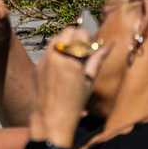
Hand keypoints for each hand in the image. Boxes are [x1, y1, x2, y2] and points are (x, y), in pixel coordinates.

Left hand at [32, 26, 108, 143]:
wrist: (51, 117)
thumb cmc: (75, 101)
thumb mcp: (90, 80)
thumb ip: (98, 58)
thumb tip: (110, 43)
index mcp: (70, 59)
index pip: (80, 33)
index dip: (88, 38)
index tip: (92, 47)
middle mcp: (54, 56)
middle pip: (66, 31)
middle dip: (76, 37)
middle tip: (83, 50)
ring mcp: (43, 59)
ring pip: (56, 38)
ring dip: (66, 42)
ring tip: (73, 57)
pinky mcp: (37, 64)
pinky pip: (48, 49)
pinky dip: (56, 50)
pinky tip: (62, 64)